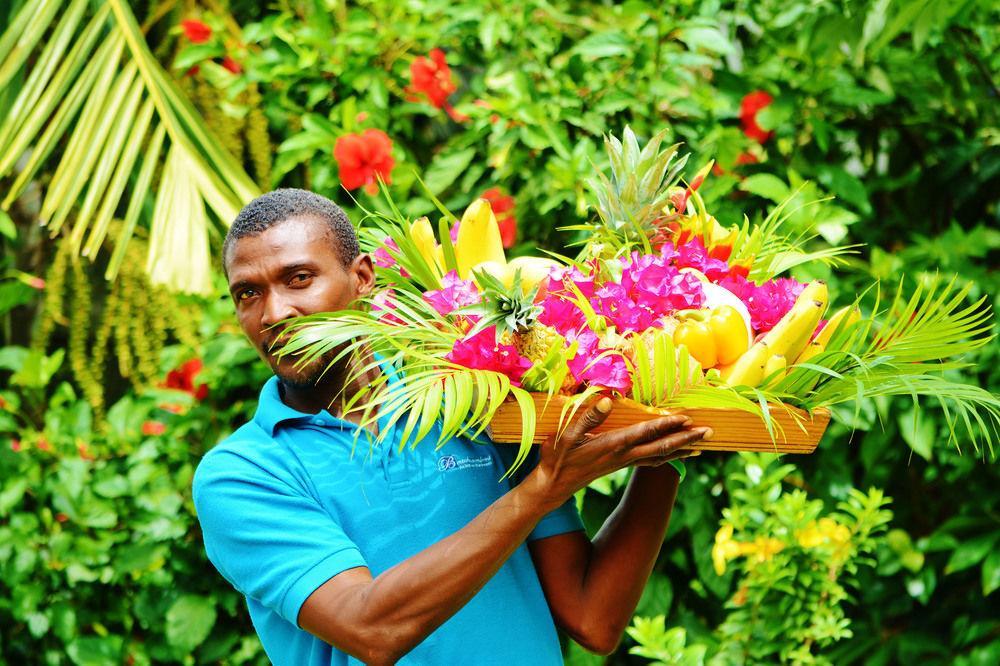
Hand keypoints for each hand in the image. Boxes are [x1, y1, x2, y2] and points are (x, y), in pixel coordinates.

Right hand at [525, 398, 711, 509]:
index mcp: (612, 445)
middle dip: (686, 439)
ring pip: (660, 456)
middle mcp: (623, 455)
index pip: (645, 433)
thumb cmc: (557, 458)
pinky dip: (668, 458)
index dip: (666, 424)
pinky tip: (676, 455)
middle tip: (709, 432)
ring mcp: (623, 463)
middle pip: (661, 447)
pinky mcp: (620, 466)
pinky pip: (651, 462)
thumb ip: (588, 417)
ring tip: (702, 445)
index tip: (686, 417)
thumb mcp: (566, 435)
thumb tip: (609, 401)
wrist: (552, 486)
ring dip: (682, 449)